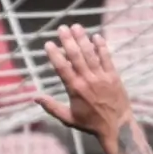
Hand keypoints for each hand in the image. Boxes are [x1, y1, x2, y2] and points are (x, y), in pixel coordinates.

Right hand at [35, 25, 134, 143]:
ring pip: (90, 54)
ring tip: (76, 27)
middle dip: (68, 41)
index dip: (54, 55)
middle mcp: (87, 80)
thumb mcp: (68, 119)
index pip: (62, 68)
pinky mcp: (113, 76)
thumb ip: (52, 107)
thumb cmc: (91, 124)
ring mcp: (101, 77)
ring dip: (83, 39)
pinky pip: (107, 58)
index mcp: (75, 89)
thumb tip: (35, 98)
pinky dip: (102, 46)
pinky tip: (96, 36)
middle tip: (62, 28)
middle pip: (75, 56)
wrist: (117, 127)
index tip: (48, 44)